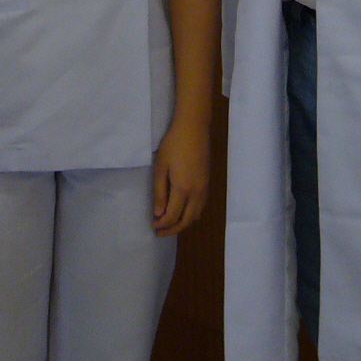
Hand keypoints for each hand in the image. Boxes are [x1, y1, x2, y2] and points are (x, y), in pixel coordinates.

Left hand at [151, 119, 210, 236]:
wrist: (194, 128)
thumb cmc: (173, 145)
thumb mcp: (160, 167)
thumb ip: (159, 192)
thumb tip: (159, 214)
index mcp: (183, 189)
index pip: (173, 216)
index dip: (162, 224)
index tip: (153, 226)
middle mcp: (197, 192)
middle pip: (186, 220)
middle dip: (173, 230)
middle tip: (160, 233)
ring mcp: (204, 188)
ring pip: (196, 215)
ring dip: (183, 223)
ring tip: (170, 224)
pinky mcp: (207, 182)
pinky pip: (200, 206)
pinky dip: (191, 214)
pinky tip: (182, 211)